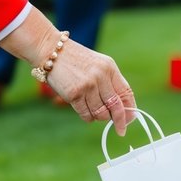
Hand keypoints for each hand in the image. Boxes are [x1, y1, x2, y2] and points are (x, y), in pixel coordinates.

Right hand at [0, 10, 135, 134]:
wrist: (51, 51)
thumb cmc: (75, 61)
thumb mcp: (98, 65)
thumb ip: (109, 83)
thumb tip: (122, 109)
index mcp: (109, 68)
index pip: (126, 93)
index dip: (130, 109)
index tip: (129, 120)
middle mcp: (101, 76)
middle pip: (116, 107)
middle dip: (119, 120)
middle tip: (120, 129)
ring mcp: (88, 85)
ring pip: (101, 114)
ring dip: (99, 117)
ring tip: (93, 110)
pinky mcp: (74, 94)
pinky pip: (86, 115)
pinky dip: (87, 117)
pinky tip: (84, 109)